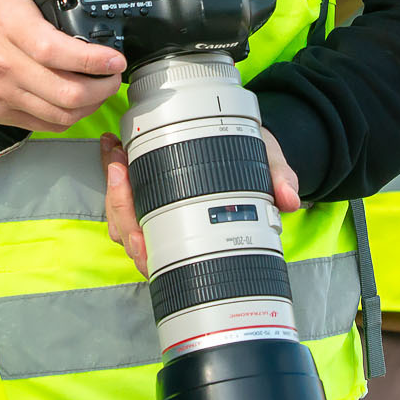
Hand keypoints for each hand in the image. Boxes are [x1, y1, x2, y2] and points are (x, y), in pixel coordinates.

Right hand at [0, 0, 125, 130]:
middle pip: (65, 93)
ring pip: (58, 115)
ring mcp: (0, 92)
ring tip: (101, 87)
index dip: (93, 60)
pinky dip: (67, 117)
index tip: (116, 58)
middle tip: (115, 73)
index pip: (56, 52)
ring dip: (90, 105)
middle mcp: (4, 63)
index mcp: (9, 24)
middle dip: (102, 87)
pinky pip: (42, 124)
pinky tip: (77, 100)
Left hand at [101, 127, 300, 273]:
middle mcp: (171, 230)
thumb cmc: (256, 165)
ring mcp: (156, 212)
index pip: (158, 252)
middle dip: (118, 203)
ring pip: (119, 216)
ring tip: (115, 154)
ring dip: (111, 187)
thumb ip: (278, 179)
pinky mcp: (147, 191)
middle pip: (129, 233)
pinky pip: (119, 190)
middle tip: (119, 167)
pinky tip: (111, 146)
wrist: (253, 150)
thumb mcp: (269, 165)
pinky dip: (110, 169)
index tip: (136, 226)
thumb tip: (289, 200)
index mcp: (196, 236)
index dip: (141, 240)